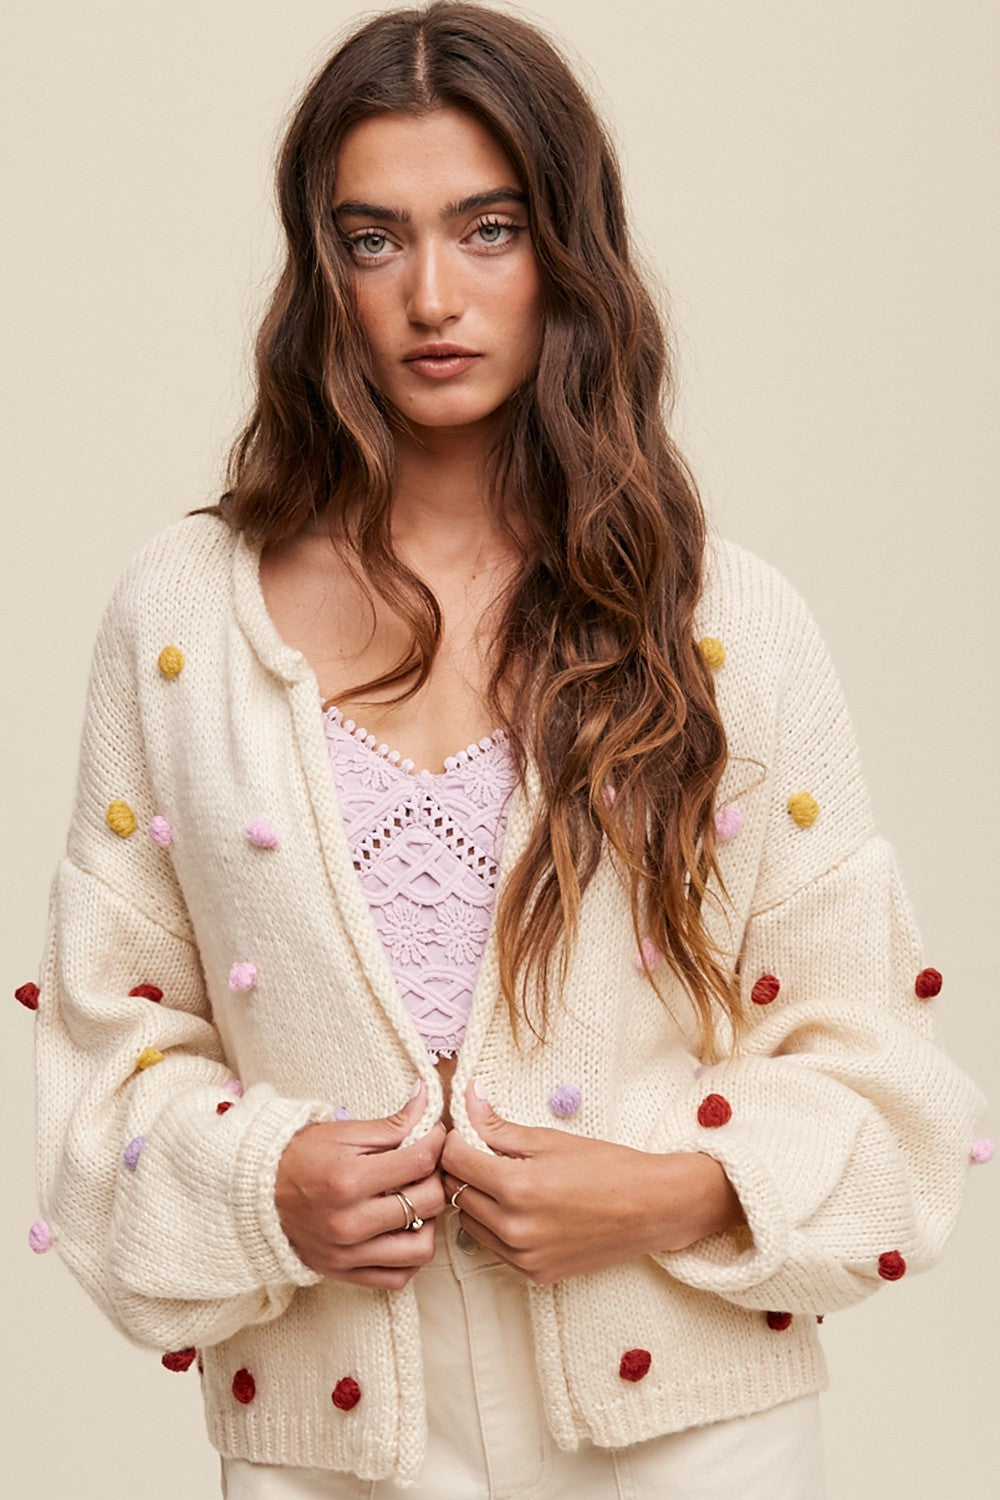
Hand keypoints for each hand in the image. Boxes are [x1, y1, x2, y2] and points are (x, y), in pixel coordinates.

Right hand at [275, 1081, 446, 1288]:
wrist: (258, 1193)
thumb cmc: (301, 1156)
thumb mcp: (343, 1132)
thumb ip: (392, 1123)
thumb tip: (427, 1099)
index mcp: (348, 1180)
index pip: (419, 1161)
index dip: (436, 1142)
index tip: (433, 1135)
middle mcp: (349, 1223)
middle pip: (428, 1203)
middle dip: (435, 1178)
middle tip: (425, 1166)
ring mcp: (347, 1253)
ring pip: (421, 1249)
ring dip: (428, 1222)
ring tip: (414, 1201)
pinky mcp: (344, 1273)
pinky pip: (398, 1277)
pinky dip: (408, 1257)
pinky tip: (401, 1231)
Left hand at [440, 1080, 744, 1282]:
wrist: (652, 1210)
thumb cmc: (606, 1167)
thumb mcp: (550, 1139)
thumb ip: (500, 1126)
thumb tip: (468, 1097)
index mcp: (517, 1187)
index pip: (453, 1161)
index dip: (453, 1141)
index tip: (463, 1132)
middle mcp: (514, 1228)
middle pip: (455, 1194)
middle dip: (460, 1170)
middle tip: (477, 1152)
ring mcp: (523, 1256)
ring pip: (469, 1223)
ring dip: (474, 1200)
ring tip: (499, 1180)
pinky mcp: (533, 1274)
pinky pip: (493, 1247)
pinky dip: (494, 1226)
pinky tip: (517, 1208)